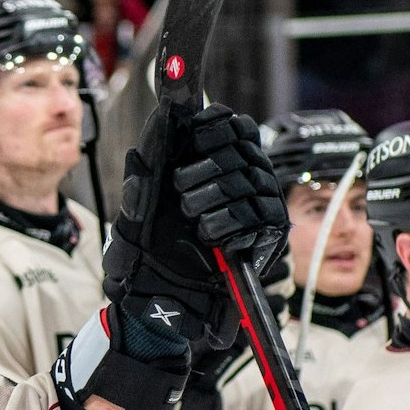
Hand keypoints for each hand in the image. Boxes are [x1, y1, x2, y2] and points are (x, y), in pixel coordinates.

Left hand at [104, 103, 287, 358]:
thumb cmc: (148, 248)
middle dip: (203, 167)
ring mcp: (262, 206)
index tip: (192, 139)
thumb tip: (163, 112)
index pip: (236, 125)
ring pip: (248, 178)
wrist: (158, 298)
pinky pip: (256, 214)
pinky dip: (225, 224)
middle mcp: (246, 179)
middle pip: (241, 147)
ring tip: (192, 220)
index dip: (214, 125)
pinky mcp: (270, 235)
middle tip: (181, 193)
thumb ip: (151, 158)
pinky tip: (209, 237)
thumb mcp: (139, 200)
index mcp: (217, 163)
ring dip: (210, 197)